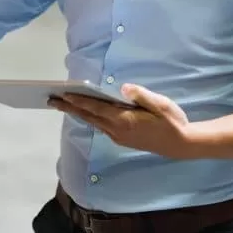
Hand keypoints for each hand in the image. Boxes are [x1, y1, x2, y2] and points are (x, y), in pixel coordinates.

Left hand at [49, 83, 195, 159]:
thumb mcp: (160, 104)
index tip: (63, 94)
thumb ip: (141, 95)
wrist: (181, 144)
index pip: (96, 108)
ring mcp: (119, 137)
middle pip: (89, 117)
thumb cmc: (172, 121)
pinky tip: (86, 113)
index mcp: (124, 120)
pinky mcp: (123, 139)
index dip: (78, 101)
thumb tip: (122, 87)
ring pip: (93, 123)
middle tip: (51, 100)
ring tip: (64, 104)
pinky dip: (90, 118)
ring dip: (78, 113)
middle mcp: (117, 131)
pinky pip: (101, 126)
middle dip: (69, 108)